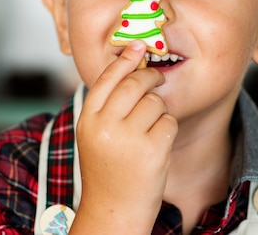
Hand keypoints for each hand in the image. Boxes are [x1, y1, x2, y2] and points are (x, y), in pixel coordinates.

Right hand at [70, 40, 177, 233]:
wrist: (113, 211)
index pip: (108, 77)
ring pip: (155, 102)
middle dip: (150, 77)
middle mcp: (105, 125)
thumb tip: (131, 70)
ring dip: (158, 111)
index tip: (137, 45)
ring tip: (148, 131)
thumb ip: (106, 107)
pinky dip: (167, 129)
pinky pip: (168, 122)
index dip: (125, 58)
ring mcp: (128, 137)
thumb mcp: (94, 136)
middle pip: (135, 84)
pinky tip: (157, 145)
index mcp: (88, 119)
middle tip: (156, 78)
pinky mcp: (152, 150)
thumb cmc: (106, 171)